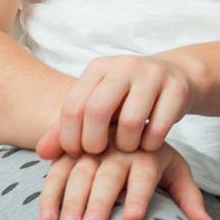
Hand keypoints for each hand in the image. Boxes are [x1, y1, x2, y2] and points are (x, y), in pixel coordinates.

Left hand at [36, 54, 195, 158]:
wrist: (174, 78)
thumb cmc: (125, 100)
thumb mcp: (95, 108)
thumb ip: (66, 130)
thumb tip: (43, 153)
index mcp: (99, 68)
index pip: (73, 105)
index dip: (70, 137)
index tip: (76, 153)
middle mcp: (124, 65)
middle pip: (98, 110)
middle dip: (95, 141)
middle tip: (99, 153)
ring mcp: (153, 74)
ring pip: (131, 120)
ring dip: (127, 145)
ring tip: (127, 149)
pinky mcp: (177, 87)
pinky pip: (160, 126)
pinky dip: (151, 143)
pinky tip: (148, 144)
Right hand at [38, 137, 212, 219]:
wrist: (127, 123)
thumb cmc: (154, 161)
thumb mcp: (175, 173)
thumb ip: (188, 198)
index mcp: (148, 152)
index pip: (145, 173)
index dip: (139, 195)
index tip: (134, 218)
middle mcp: (119, 148)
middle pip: (109, 175)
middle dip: (100, 201)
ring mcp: (93, 148)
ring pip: (80, 172)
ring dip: (71, 200)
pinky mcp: (71, 151)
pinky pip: (57, 171)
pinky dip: (49, 194)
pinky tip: (47, 219)